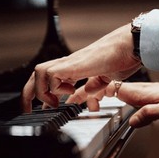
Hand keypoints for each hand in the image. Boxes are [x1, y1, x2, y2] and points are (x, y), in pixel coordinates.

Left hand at [21, 24, 142, 110]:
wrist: (130, 46)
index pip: (47, 79)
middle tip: (28, 110)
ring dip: (42, 91)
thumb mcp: (101, 82)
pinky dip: (56, 87)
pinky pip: (52, 74)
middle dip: (29, 94)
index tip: (41, 109)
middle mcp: (68, 64)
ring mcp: (70, 63)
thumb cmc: (120, 59)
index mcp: (73, 68)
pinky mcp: (74, 64)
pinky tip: (70, 91)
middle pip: (37, 74)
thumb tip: (82, 102)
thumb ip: (89, 92)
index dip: (40, 94)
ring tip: (54, 103)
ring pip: (39, 72)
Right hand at [70, 78, 158, 127]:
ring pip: (107, 88)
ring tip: (76, 99)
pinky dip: (102, 94)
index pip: (109, 88)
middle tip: (68, 98)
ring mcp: (135, 91)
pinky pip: (114, 92)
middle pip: (103, 87)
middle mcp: (134, 90)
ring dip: (91, 92)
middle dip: (84, 91)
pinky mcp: (139, 94)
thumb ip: (152, 114)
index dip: (92, 91)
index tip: (76, 96)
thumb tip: (134, 120)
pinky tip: (98, 99)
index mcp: (137, 92)